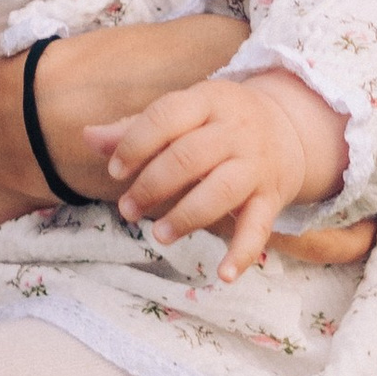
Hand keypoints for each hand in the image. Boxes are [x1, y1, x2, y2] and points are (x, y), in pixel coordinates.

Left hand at [86, 66, 351, 280]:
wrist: (289, 129)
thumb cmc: (217, 124)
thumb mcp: (183, 114)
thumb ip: (135, 128)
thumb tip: (88, 137)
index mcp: (208, 101)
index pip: (168, 115)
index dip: (136, 144)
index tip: (114, 171)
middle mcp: (235, 130)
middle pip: (191, 156)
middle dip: (153, 185)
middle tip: (127, 210)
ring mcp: (256, 165)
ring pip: (222, 190)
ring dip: (186, 216)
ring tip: (159, 235)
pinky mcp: (272, 198)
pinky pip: (259, 227)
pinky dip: (242, 253)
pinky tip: (223, 275)